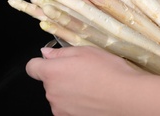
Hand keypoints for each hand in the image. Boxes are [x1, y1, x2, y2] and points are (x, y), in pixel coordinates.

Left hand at [26, 46, 148, 115]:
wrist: (127, 98)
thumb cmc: (108, 71)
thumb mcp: (85, 51)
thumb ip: (61, 53)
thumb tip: (46, 53)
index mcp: (52, 72)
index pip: (32, 67)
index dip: (41, 63)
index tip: (53, 62)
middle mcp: (51, 93)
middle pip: (48, 82)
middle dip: (60, 76)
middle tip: (81, 71)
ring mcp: (60, 109)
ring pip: (58, 96)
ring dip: (68, 91)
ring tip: (90, 86)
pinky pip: (67, 108)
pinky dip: (75, 103)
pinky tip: (92, 98)